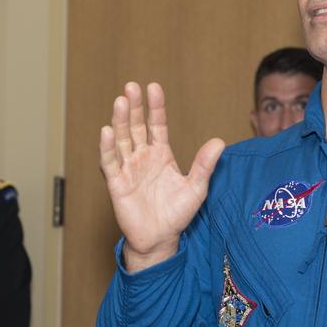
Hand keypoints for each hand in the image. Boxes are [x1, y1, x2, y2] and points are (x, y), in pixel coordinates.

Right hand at [99, 82, 224, 271]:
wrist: (159, 239)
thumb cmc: (177, 214)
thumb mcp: (196, 188)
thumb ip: (204, 165)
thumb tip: (219, 142)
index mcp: (161, 155)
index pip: (157, 125)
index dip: (155, 107)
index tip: (153, 87)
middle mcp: (142, 157)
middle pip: (136, 127)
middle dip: (134, 107)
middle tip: (131, 87)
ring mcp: (128, 169)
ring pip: (122, 140)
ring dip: (120, 121)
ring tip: (120, 102)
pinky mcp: (117, 184)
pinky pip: (110, 163)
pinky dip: (108, 148)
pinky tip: (107, 131)